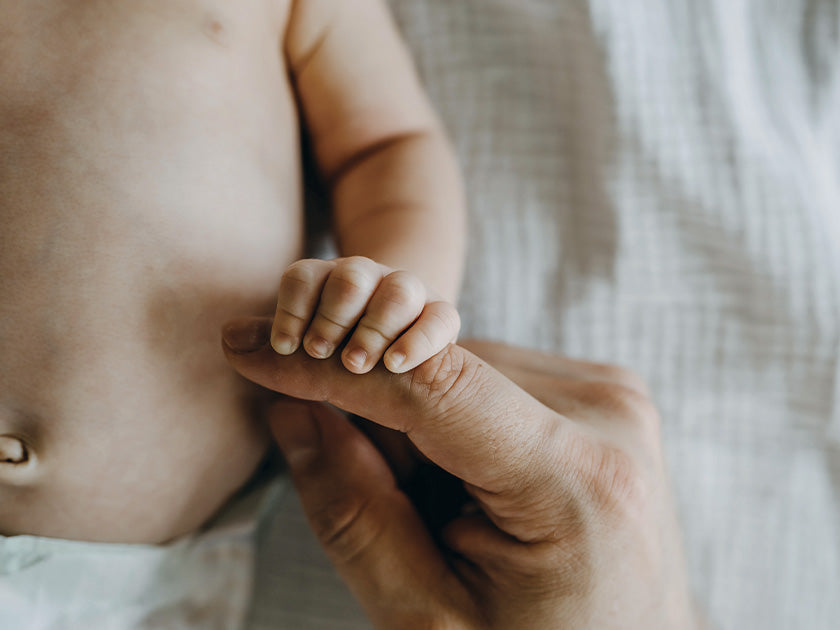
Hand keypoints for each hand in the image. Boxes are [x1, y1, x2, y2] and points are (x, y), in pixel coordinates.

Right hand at [222, 318, 699, 628]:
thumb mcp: (426, 621)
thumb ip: (353, 513)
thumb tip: (289, 408)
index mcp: (576, 481)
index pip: (427, 387)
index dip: (323, 365)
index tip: (243, 346)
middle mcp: (607, 415)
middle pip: (438, 376)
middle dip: (381, 425)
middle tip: (405, 512)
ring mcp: (612, 395)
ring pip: (457, 370)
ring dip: (421, 430)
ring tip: (453, 514)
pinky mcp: (603, 392)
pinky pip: (491, 378)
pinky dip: (457, 424)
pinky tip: (478, 488)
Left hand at [270, 256, 458, 373]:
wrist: (396, 352)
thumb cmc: (341, 350)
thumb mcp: (303, 351)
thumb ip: (270, 347)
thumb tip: (227, 336)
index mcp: (328, 281)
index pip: (304, 276)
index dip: (291, 309)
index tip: (287, 347)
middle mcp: (369, 279)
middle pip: (349, 278)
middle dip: (330, 317)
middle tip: (319, 353)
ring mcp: (409, 295)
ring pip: (399, 290)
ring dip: (373, 327)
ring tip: (354, 364)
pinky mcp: (441, 318)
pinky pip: (439, 318)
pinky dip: (418, 340)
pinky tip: (396, 365)